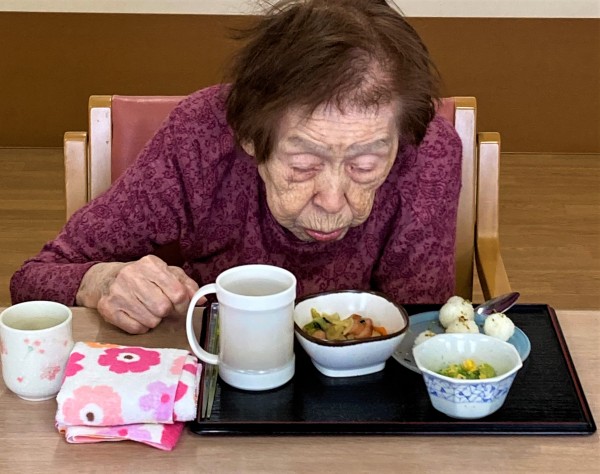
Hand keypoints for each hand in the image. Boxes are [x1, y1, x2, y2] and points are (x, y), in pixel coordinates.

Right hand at [76, 255, 199, 333]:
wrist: (106, 279)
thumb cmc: (143, 277)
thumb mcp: (167, 274)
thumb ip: (187, 285)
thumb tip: (202, 299)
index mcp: (150, 264)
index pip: (178, 293)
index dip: (183, 304)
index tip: (180, 306)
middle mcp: (131, 275)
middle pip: (163, 308)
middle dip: (167, 312)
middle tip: (162, 308)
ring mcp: (117, 292)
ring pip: (150, 320)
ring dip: (154, 320)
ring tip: (147, 310)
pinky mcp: (107, 308)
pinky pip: (135, 328)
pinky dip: (140, 326)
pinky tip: (136, 315)